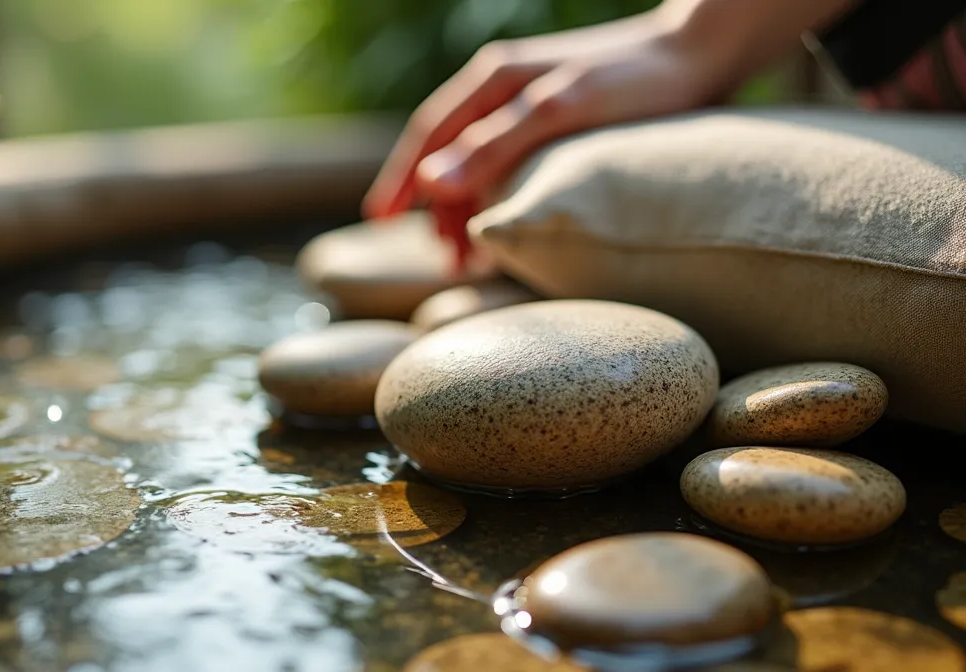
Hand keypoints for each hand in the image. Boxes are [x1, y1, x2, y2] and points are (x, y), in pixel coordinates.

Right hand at [363, 9, 733, 263]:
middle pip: (448, 151)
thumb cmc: (637, 82)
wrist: (706, 52)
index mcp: (494, 81)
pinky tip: (509, 222)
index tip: (380, 221)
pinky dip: (499, 195)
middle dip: (437, 206)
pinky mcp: (559, 115)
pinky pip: (510, 160)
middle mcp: (504, 86)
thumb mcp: (560, 113)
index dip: (402, 180)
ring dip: (469, 207)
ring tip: (472, 258)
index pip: (428, 135)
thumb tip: (431, 186)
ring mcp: (531, 99)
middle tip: (441, 260)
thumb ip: (495, 148)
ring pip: (479, 158)